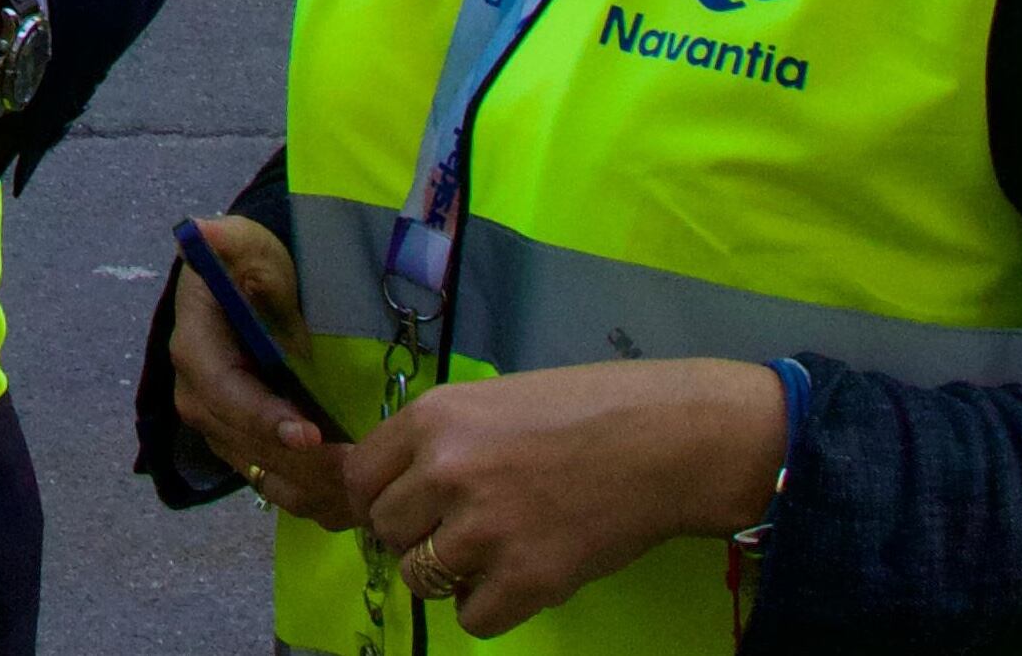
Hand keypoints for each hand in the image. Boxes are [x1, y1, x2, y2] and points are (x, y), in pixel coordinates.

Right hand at [165, 210, 359, 528]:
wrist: (251, 289)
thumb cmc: (252, 265)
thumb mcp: (245, 245)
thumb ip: (228, 240)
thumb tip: (201, 231)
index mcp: (194, 348)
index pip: (223, 392)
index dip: (263, 418)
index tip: (310, 433)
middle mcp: (198, 397)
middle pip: (247, 445)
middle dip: (302, 464)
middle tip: (359, 472)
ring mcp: (219, 428)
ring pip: (263, 475)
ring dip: (312, 488)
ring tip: (364, 490)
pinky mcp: (244, 450)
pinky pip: (275, 486)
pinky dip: (313, 497)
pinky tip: (353, 498)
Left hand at [343, 358, 788, 633]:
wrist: (660, 441)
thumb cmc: (579, 410)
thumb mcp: (488, 402)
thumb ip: (438, 442)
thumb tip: (398, 488)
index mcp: (431, 418)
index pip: (361, 478)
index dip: (379, 499)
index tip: (404, 509)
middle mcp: (445, 471)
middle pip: (385, 529)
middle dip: (414, 536)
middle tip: (456, 531)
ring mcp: (484, 528)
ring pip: (419, 577)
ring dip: (447, 575)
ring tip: (488, 554)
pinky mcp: (527, 579)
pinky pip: (471, 619)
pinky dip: (487, 608)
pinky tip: (515, 580)